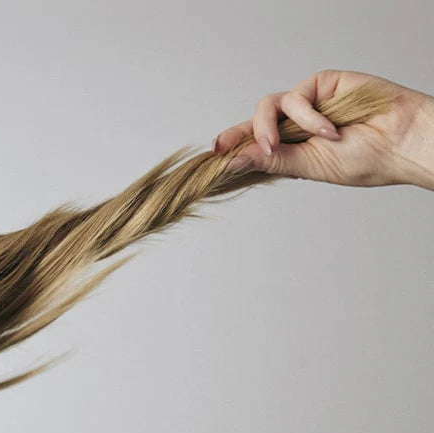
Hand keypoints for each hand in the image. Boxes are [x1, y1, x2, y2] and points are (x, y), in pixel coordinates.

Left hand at [212, 69, 433, 189]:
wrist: (403, 143)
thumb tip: (233, 160)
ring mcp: (308, 103)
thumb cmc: (367, 159)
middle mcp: (296, 124)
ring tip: (276, 144)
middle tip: (225, 148)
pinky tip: (328, 131)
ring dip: (267, 127)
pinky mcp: (321, 85)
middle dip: (238, 134)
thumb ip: (273, 160)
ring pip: (267, 106)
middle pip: (254, 121)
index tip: (210, 154)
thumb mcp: (310, 167)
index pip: (253, 143)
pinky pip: (296, 98)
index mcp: (292, 147)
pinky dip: (307, 118)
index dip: (231, 146)